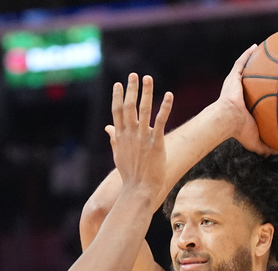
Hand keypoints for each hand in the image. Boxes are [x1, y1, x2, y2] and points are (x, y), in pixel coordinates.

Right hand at [106, 73, 172, 196]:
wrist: (139, 189)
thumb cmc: (130, 174)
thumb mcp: (118, 154)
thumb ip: (114, 138)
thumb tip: (107, 128)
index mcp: (120, 136)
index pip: (117, 112)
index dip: (118, 96)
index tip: (118, 84)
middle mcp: (130, 134)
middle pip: (129, 107)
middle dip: (131, 89)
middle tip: (134, 75)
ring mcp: (143, 138)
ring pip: (143, 110)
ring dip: (146, 93)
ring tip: (148, 78)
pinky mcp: (156, 142)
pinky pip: (161, 121)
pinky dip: (165, 107)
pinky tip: (169, 95)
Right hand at [218, 45, 275, 155]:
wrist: (227, 120)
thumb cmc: (239, 131)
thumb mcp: (256, 141)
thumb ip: (266, 146)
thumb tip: (277, 153)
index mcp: (243, 107)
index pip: (253, 98)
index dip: (260, 93)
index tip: (269, 90)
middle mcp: (239, 94)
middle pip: (249, 81)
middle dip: (257, 74)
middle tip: (267, 69)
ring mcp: (235, 84)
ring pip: (244, 69)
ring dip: (251, 60)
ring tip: (262, 51)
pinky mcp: (232, 78)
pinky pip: (241, 63)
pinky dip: (247, 54)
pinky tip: (256, 46)